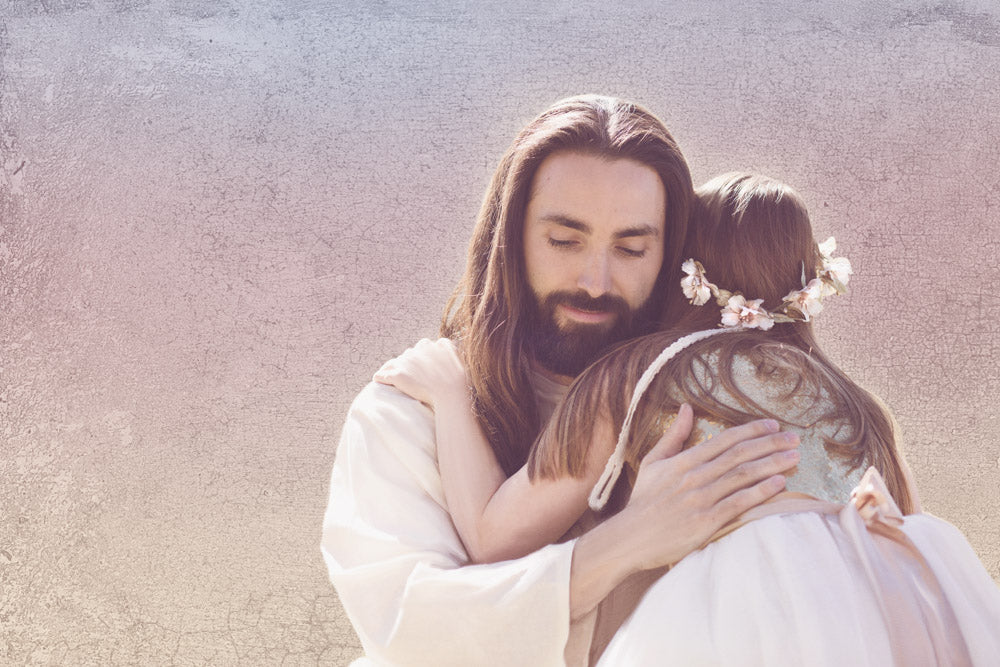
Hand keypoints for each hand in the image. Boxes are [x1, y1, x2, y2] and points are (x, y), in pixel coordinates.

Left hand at [373, 338, 467, 407]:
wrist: (451, 395)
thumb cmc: (459, 382)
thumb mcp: (460, 360)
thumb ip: (452, 350)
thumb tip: (448, 344)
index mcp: (434, 344)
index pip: (424, 346)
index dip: (422, 356)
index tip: (422, 365)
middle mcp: (419, 349)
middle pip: (409, 354)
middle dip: (409, 363)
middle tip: (408, 374)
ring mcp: (408, 361)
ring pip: (395, 362)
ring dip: (393, 368)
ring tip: (388, 374)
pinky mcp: (398, 375)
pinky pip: (384, 374)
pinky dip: (381, 376)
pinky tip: (378, 379)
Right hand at [619, 403, 799, 569]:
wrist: (631, 537)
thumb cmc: (643, 501)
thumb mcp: (653, 463)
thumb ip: (673, 436)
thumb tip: (687, 409)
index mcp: (683, 461)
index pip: (724, 440)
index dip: (751, 430)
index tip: (773, 424)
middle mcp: (695, 476)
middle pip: (740, 454)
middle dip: (770, 443)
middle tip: (794, 438)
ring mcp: (701, 499)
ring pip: (744, 476)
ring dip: (772, 464)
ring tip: (794, 457)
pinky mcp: (707, 522)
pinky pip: (740, 502)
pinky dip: (761, 491)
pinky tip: (780, 483)